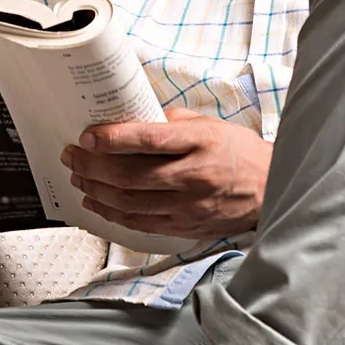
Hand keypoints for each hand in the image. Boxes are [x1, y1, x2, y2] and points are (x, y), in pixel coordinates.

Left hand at [62, 109, 270, 239]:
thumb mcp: (210, 125)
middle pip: (131, 176)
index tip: (87, 136)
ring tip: (79, 178)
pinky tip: (97, 202)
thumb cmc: (240, 153)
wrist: (271, 189)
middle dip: (92, 166)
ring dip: (96, 190)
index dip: (113, 139)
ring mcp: (188, 205)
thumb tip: (132, 118)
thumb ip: (171, 122)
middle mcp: (193, 175)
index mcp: (200, 142)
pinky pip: (139, 223)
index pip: (149, 140)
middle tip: (73, 156)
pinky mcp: (185, 226)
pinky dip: (112, 213)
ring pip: (129, 203)